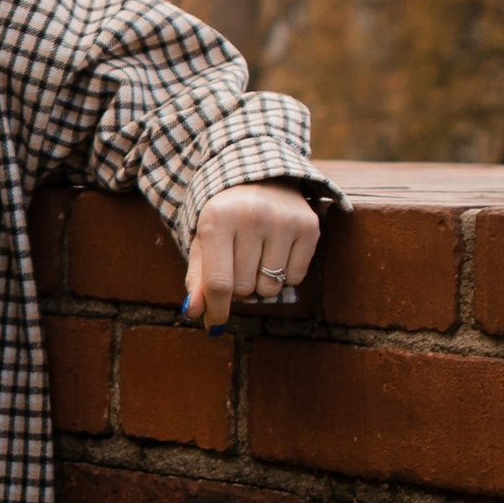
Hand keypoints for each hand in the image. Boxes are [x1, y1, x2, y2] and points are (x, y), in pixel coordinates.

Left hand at [185, 184, 320, 332]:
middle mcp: (253, 216)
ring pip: (270, 288)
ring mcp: (284, 221)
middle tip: (237, 263)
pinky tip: (277, 251)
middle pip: (244, 289)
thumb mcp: (203, 240)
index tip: (214, 324)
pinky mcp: (309, 227)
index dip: (216, 310)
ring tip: (257, 255)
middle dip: (238, 287)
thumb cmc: (225, 216)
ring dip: (261, 283)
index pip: (218, 283)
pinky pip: (295, 279)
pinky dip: (284, 275)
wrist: (260, 178)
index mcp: (218, 219)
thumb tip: (194, 313)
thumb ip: (197, 278)